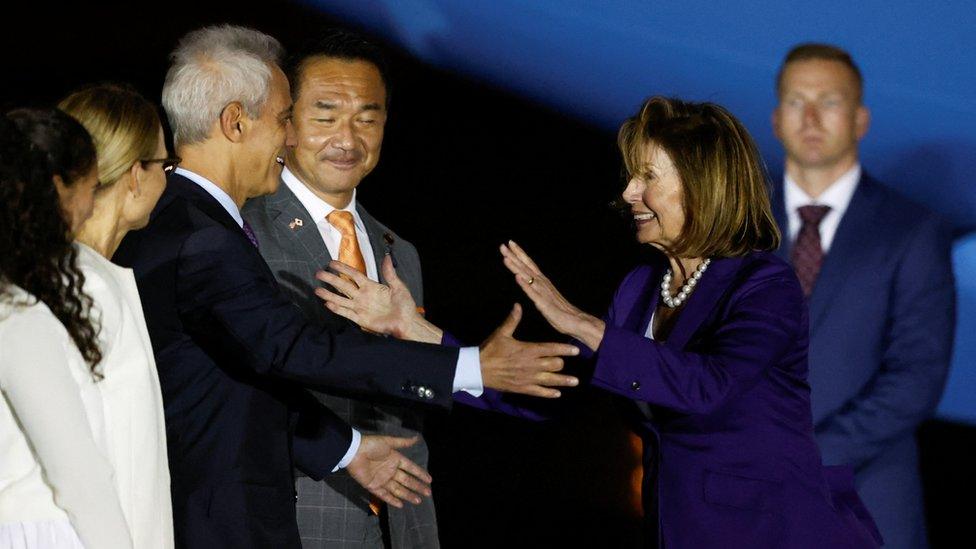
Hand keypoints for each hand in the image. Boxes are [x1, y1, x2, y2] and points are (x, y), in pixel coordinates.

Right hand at [315, 256, 441, 342]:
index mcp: (371, 286)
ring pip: (342, 300)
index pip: (354, 275)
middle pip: (344, 286)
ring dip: (330, 295)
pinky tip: (328, 304)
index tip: (331, 263)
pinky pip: (347, 313)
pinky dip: (338, 309)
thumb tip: (387, 256)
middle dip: (331, 279)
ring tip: (317, 290)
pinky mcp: (361, 319)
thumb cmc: (405, 305)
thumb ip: (390, 273)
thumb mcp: (399, 286)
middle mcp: (363, 296)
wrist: (407, 323)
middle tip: (318, 273)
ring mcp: (361, 308)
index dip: (343, 269)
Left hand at [346, 434, 431, 508]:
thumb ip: (403, 442)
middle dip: (417, 487)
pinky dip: (392, 500)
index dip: (420, 474)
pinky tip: (401, 505)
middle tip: (428, 493)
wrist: (354, 452)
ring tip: (418, 501)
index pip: (411, 468)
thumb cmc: (371, 445)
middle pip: (407, 481)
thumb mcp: (389, 442)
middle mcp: (390, 470)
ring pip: (398, 489)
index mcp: (395, 459)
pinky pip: (384, 495)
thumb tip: (417, 438)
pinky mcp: (373, 486)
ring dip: (408, 495)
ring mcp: (382, 479)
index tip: (429, 480)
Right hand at [479, 303, 580, 397]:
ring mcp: (528, 378)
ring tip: (575, 381)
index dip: (565, 349)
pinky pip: (539, 392)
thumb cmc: (490, 350)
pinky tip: (557, 394)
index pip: (551, 349)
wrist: (478, 369)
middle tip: (568, 362)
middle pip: (554, 365)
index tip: (576, 350)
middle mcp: (531, 365)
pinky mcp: (522, 388)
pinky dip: (549, 393)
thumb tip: (518, 305)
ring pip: (551, 380)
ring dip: (564, 381)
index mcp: (528, 350)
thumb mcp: (501, 333)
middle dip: (563, 363)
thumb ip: (512, 320)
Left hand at [500, 240, 604, 349]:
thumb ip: (538, 288)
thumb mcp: (546, 296)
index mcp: (543, 281)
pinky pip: (532, 293)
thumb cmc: (561, 311)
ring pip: (527, 277)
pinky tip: (517, 277)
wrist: (577, 321)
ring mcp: (543, 292)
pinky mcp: (544, 303)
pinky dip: (524, 284)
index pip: (529, 264)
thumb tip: (528, 281)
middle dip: (514, 255)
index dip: (519, 253)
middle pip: (526, 267)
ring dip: (516, 267)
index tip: (510, 243)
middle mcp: (543, 283)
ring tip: (506, 257)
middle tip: (503, 245)